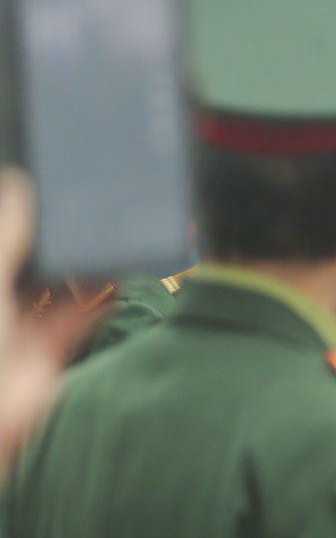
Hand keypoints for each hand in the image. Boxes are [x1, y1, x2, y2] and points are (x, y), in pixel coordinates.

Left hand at [0, 174, 86, 469]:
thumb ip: (7, 237)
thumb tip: (23, 187)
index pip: (4, 238)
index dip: (22, 215)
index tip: (48, 187)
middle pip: (27, 257)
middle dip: (56, 236)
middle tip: (90, 207)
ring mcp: (19, 325)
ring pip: (56, 284)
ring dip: (83, 264)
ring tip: (113, 235)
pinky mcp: (49, 350)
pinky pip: (81, 316)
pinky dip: (102, 297)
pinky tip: (122, 274)